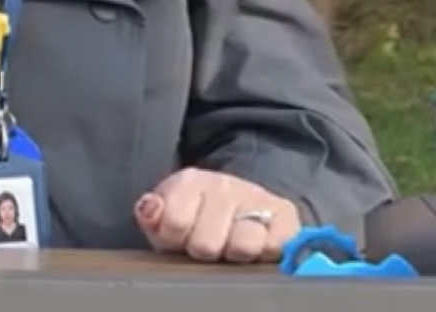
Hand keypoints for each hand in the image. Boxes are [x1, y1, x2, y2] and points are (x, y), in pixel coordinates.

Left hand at [134, 168, 299, 263]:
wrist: (245, 202)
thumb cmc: (201, 215)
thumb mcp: (169, 213)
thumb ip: (153, 214)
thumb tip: (149, 210)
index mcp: (190, 182)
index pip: (174, 222)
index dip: (173, 240)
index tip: (178, 239)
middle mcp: (224, 185)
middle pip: (207, 242)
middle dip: (204, 251)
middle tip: (207, 246)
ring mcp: (255, 199)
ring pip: (242, 245)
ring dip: (234, 254)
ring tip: (230, 248)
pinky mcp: (286, 217)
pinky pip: (273, 248)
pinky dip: (265, 254)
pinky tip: (256, 248)